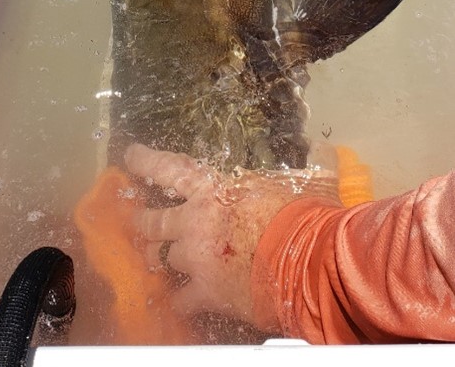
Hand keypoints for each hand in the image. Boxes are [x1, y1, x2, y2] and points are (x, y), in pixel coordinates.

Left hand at [126, 143, 339, 323]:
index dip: (146, 162)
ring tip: (158, 263)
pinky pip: (180, 299)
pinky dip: (179, 301)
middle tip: (137, 221)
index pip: (170, 168)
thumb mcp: (296, 182)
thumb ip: (304, 169)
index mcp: (212, 189)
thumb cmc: (300, 216)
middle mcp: (195, 220)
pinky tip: (178, 303)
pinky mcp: (206, 291)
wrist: (305, 262)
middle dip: (143, 222)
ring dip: (163, 260)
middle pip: (154, 221)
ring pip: (164, 258)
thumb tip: (327, 152)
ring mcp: (197, 258)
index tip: (130, 157)